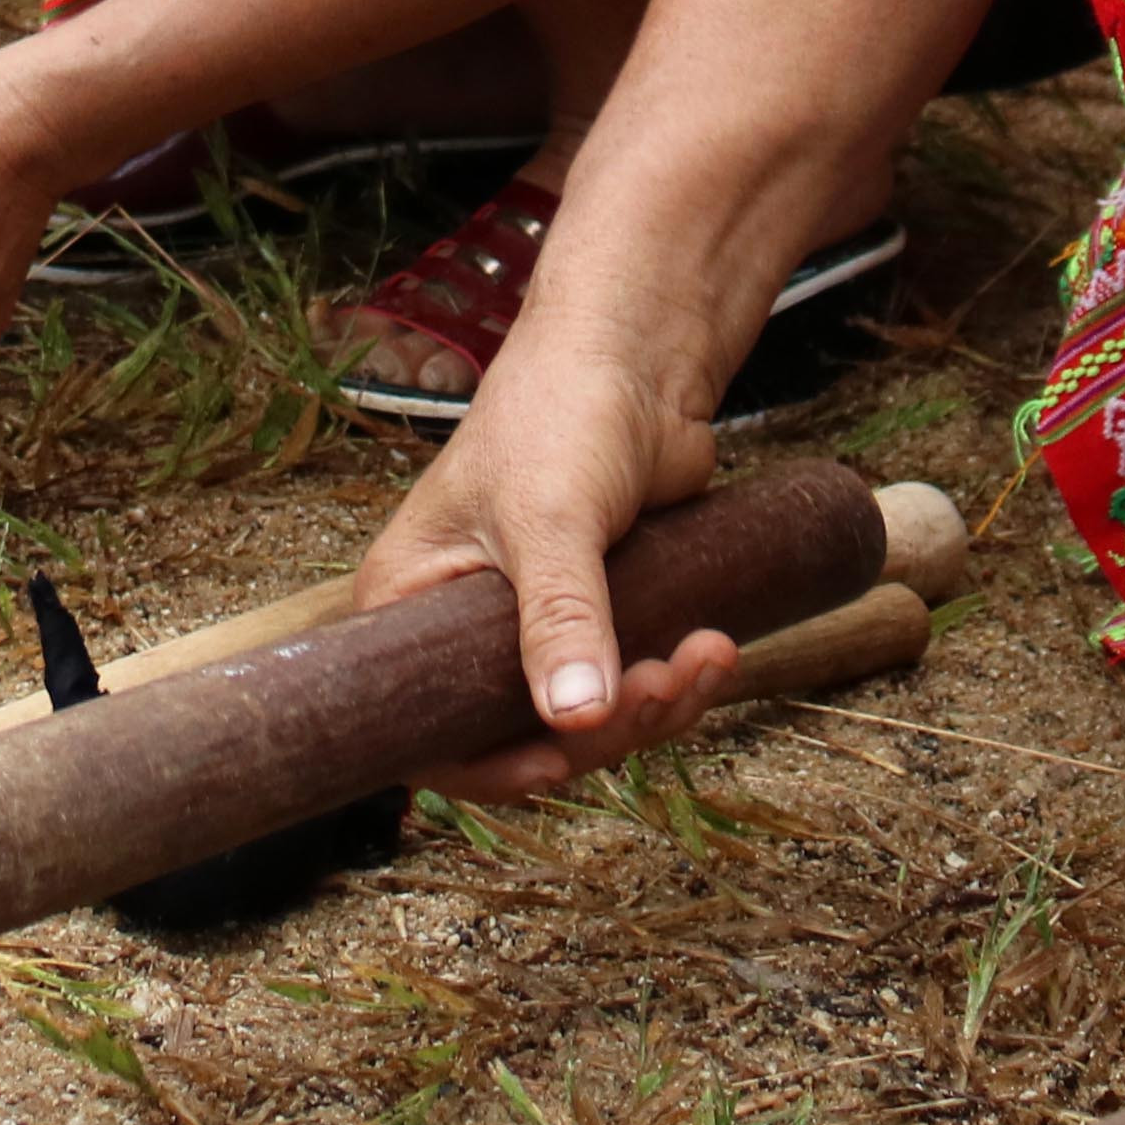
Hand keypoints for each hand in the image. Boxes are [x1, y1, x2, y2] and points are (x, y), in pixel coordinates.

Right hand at [353, 312, 738, 797]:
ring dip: (655, 703)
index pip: (423, 726)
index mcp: (409, 601)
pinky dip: (674, 679)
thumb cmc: (559, 411)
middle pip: (519, 733)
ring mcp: (532, 623)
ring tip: (706, 654)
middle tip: (664, 682)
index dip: (483, 768)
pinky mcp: (596, 616)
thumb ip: (558, 619)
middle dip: (603, 727)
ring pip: (587, 717)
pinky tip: (714, 645)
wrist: (638, 356)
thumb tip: (576, 721)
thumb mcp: (549, 518)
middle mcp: (460, 624)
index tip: (555, 766)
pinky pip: (629, 685)